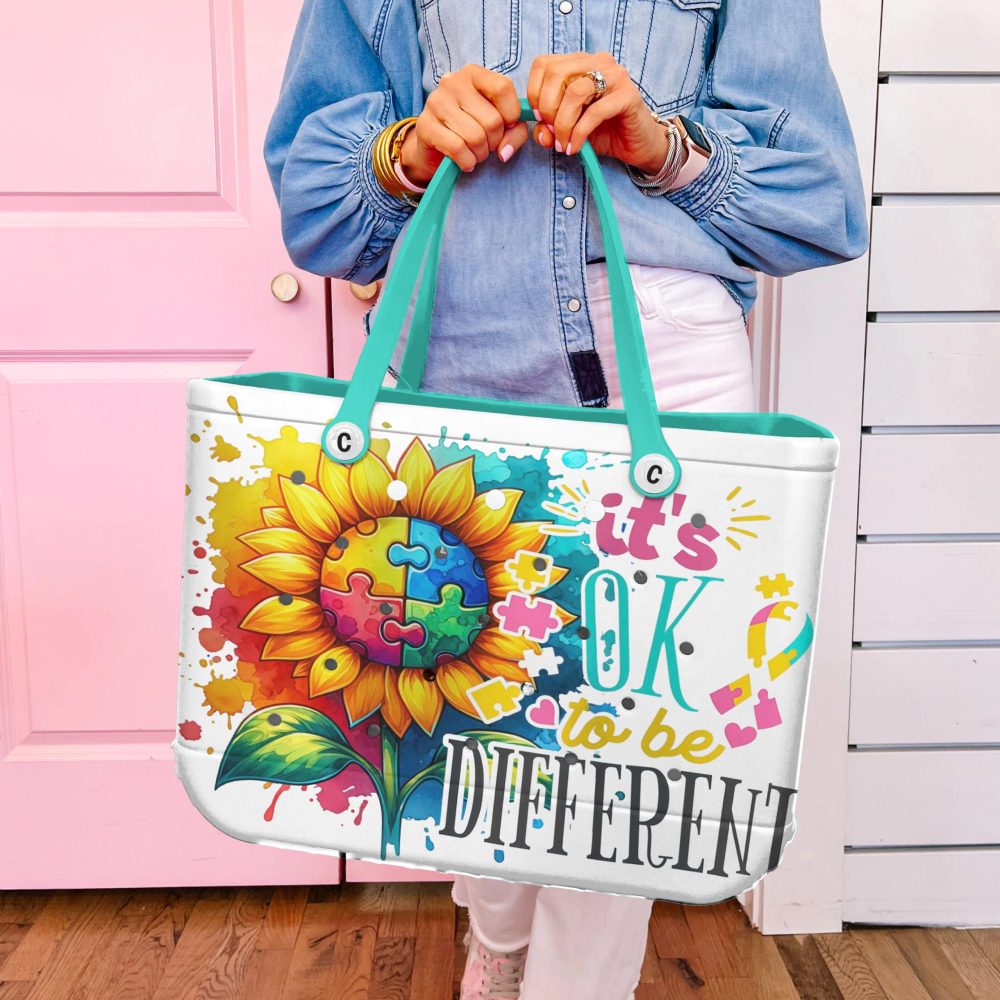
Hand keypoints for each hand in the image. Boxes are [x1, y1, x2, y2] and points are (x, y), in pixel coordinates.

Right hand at [400, 65, 529, 182]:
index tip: (507, 126)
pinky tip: (465, 161)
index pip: (502, 88)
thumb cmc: (472, 131)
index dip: (512, 114)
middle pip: (492, 119)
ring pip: (475, 137)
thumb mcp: (500, 126)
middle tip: (486, 145)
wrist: (434, 148)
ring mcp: (436, 102)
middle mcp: (452, 82)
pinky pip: (458, 149)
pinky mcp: (425, 125)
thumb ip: (515, 132)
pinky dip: (467, 161)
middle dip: (495, 142)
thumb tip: (505, 151)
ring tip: (475, 153)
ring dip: (480, 154)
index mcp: (473, 74)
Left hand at [527, 52, 671, 174]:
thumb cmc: (603, 132)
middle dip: (546, 108)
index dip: (534, 92)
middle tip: (552, 132)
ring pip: (574, 92)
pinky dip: (579, 133)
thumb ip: (549, 128)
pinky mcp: (628, 95)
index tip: (538, 118)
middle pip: (555, 74)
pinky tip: (575, 147)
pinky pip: (594, 112)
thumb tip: (540, 132)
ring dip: (563, 123)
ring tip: (563, 143)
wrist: (637, 145)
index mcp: (579, 63)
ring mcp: (615, 75)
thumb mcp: (568, 130)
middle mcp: (597, 62)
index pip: (543, 64)